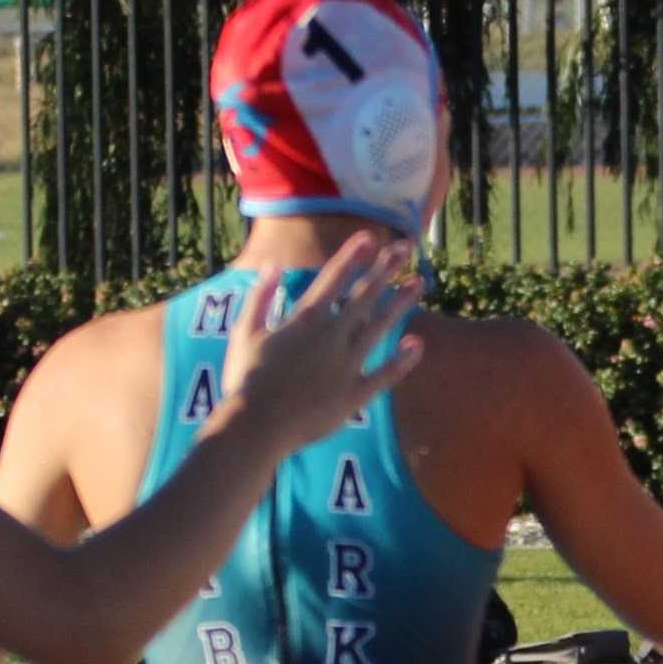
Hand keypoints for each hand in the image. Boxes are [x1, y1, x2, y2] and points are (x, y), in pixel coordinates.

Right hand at [213, 235, 425, 451]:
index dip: (352, 257)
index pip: (333, 279)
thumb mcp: (243, 332)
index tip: (369, 238)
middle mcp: (332, 336)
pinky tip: (417, 344)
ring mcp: (347, 365)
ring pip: (380, 327)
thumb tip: (272, 266)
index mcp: (305, 320)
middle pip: (363, 296)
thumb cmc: (245, 379)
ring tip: (419, 283)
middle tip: (404, 248)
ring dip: (400, 304)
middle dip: (385, 269)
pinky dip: (402, 360)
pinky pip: (384, 374)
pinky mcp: (355, 394)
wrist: (256, 426)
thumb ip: (259, 297)